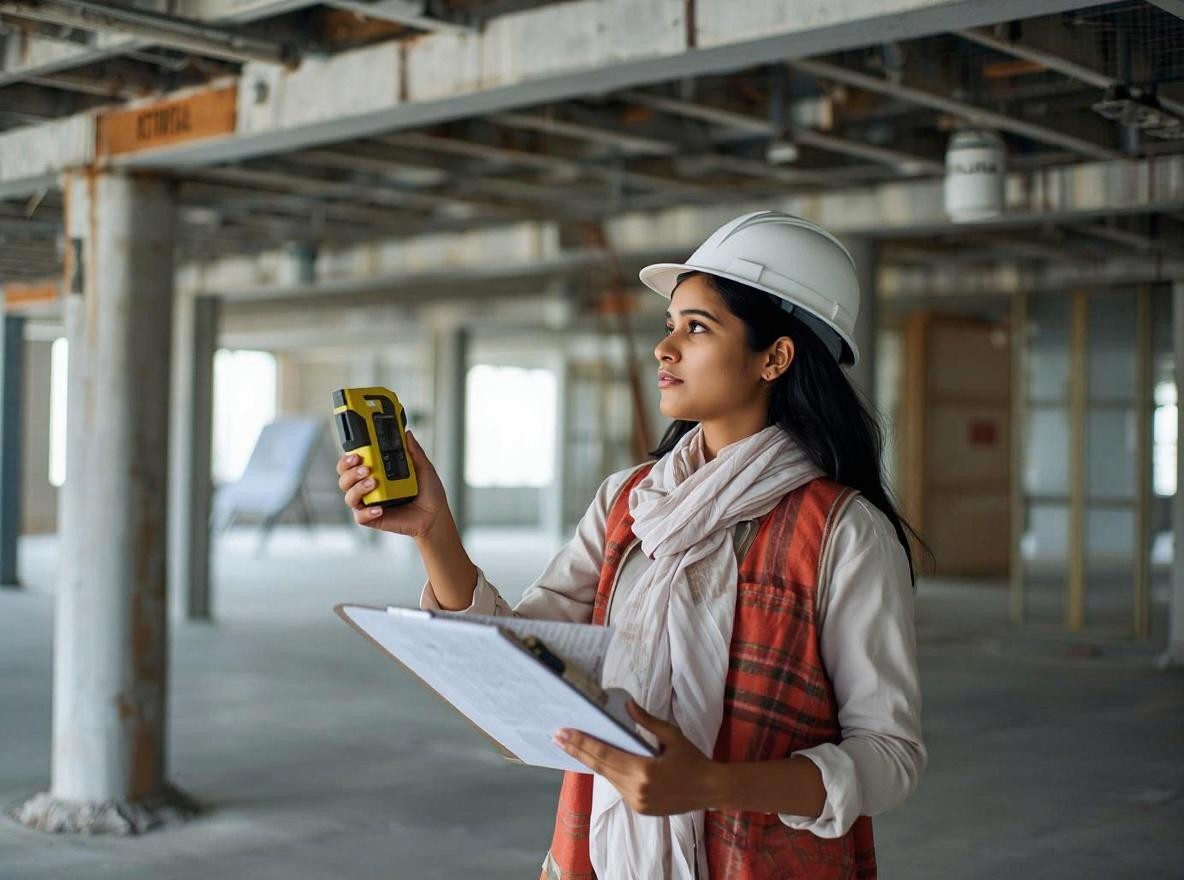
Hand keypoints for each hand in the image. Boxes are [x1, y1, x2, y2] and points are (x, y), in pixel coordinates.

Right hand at [335, 430, 449, 538]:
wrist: (435, 516)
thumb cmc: (428, 494)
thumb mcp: (423, 468)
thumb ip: (413, 451)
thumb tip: (406, 434)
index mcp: (377, 472)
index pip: (354, 462)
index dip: (348, 457)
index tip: (356, 453)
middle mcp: (369, 487)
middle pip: (345, 478)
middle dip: (349, 471)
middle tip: (365, 468)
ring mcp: (369, 503)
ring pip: (349, 496)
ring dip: (357, 488)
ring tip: (373, 483)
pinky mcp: (372, 518)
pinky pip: (360, 516)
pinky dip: (367, 512)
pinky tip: (379, 509)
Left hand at [554, 700, 721, 815]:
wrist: (711, 790)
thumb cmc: (693, 760)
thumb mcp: (672, 736)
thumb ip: (647, 722)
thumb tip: (627, 704)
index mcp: (644, 771)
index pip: (604, 754)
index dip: (581, 743)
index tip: (563, 733)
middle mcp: (636, 790)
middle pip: (600, 767)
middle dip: (576, 751)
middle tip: (557, 737)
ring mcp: (636, 802)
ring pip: (608, 777)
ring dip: (590, 761)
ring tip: (572, 745)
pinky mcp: (639, 809)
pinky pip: (618, 786)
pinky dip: (608, 772)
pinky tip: (597, 760)